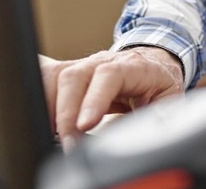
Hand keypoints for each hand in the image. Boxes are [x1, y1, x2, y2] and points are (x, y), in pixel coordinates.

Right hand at [40, 47, 184, 146]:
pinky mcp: (68, 74)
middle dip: (66, 114)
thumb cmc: (159, 84)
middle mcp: (103, 61)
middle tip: (69, 144)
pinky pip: (46, 80)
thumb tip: (136, 139)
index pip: (109, 75)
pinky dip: (39, 99)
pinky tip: (40, 118)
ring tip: (52, 135)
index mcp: (132, 66)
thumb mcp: (166, 102)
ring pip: (54, 77)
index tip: (84, 126)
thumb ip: (153, 119)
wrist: (153, 62)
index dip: (94, 100)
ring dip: (48, 108)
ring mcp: (83, 65)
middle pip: (74, 76)